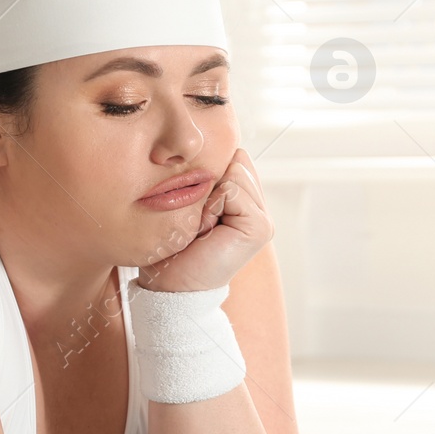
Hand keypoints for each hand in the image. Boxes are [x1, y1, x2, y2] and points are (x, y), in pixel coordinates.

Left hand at [136, 148, 273, 292]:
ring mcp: (263, 219)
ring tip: (202, 227)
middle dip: (209, 184)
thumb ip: (211, 177)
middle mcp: (258, 208)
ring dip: (208, 198)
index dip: (208, 174)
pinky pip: (233, 190)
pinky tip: (208, 232)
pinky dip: (212, 208)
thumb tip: (227, 148)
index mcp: (244, 200)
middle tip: (198, 220)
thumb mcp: (191, 202)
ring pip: (234, 172)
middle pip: (236, 160)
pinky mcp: (260, 228)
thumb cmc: (173, 247)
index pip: (234, 157)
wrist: (171, 285)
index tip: (196, 207)